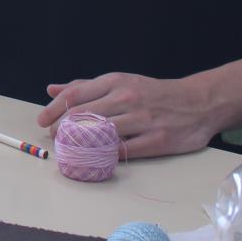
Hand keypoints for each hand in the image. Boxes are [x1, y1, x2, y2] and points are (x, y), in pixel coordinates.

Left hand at [37, 72, 216, 158]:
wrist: (198, 102)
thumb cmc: (153, 93)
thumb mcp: (120, 81)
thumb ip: (85, 87)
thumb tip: (52, 90)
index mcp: (116, 82)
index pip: (76, 95)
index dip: (54, 109)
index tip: (42, 121)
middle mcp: (127, 98)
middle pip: (84, 115)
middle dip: (62, 128)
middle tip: (53, 138)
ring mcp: (142, 120)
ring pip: (101, 134)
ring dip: (80, 144)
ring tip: (69, 150)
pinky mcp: (156, 140)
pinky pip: (123, 151)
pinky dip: (106, 156)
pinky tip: (95, 159)